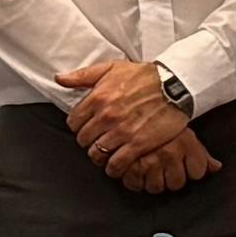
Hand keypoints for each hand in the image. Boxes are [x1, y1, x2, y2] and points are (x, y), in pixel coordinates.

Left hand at [58, 57, 209, 188]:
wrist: (175, 86)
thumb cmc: (145, 76)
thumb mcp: (112, 68)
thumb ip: (83, 75)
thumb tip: (60, 78)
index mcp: (98, 97)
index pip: (73, 122)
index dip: (79, 127)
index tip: (87, 128)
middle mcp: (107, 115)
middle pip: (83, 140)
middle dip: (89, 142)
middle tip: (98, 141)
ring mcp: (122, 131)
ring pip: (96, 154)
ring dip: (99, 156)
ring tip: (106, 154)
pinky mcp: (138, 144)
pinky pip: (116, 163)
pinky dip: (114, 167)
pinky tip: (117, 165)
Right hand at [116, 118, 210, 195]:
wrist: (135, 101)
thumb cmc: (162, 114)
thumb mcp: (184, 130)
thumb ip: (201, 152)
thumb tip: (216, 167)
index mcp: (186, 144)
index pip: (198, 172)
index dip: (191, 170)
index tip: (185, 166)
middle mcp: (170, 153)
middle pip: (176, 183)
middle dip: (171, 178)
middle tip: (164, 169)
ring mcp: (149, 159)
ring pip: (156, 187)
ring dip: (153, 181)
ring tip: (149, 170)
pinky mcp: (128, 163)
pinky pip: (134, 184)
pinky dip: (134, 181)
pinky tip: (135, 172)